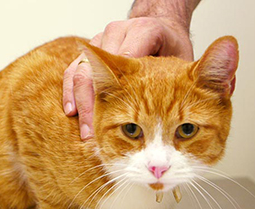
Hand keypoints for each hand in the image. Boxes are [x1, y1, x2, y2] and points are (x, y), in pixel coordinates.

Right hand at [63, 17, 193, 139]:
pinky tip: (72, 113)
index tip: (121, 119)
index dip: (123, 91)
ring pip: (80, 71)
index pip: (128, 60)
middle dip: (93, 106)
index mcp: (145, 30)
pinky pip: (72, 70)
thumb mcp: (183, 61)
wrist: (160, 28)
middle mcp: (119, 32)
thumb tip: (168, 113)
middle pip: (96, 69)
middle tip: (95, 134)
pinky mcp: (89, 49)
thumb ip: (177, 80)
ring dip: (81, 104)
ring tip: (85, 131)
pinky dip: (70, 93)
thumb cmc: (170, 47)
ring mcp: (101, 39)